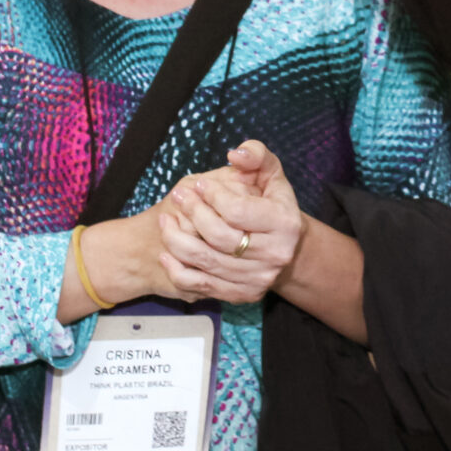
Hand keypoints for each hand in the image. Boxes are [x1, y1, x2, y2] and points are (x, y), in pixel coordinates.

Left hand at [153, 147, 311, 305]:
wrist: (282, 247)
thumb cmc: (270, 203)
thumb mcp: (270, 174)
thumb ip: (256, 156)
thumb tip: (235, 155)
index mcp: (285, 223)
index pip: (238, 211)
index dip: (213, 196)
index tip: (199, 185)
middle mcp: (275, 255)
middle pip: (220, 237)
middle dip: (192, 214)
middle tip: (177, 196)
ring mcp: (258, 278)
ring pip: (206, 261)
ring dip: (177, 240)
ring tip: (165, 220)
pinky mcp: (241, 294)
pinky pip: (200, 285)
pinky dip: (177, 269)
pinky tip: (166, 252)